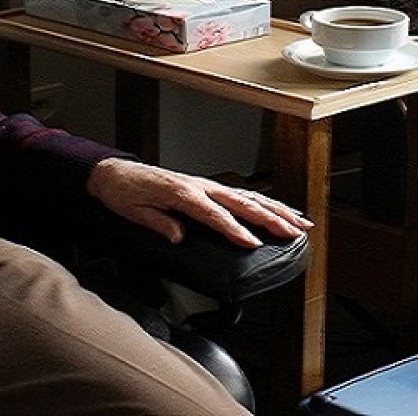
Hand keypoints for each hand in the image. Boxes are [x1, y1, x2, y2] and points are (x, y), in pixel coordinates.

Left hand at [86, 158, 311, 248]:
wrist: (117, 173)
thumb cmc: (125, 192)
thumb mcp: (134, 211)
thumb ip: (158, 222)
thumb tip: (178, 236)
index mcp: (182, 192)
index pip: (214, 213)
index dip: (234, 229)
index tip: (252, 243)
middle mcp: (200, 186)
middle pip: (242, 203)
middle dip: (270, 218)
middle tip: (292, 233)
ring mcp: (207, 185)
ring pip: (249, 197)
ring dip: (277, 210)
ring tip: (300, 223)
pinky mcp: (209, 188)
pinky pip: (242, 195)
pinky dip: (265, 203)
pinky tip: (281, 212)